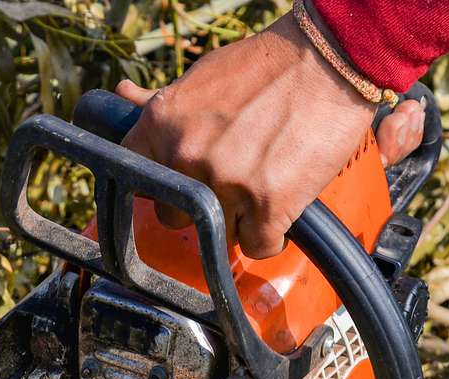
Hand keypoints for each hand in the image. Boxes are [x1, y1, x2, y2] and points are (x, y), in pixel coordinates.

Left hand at [117, 14, 425, 258]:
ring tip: (262, 188)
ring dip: (240, 222)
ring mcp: (226, 183)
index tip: (175, 188)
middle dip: (202, 207)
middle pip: (176, 216)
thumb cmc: (268, 65)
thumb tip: (122, 95)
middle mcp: (187, 155)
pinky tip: (281, 207)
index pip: (134, 180)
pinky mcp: (267, 205)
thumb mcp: (203, 75)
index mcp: (162, 123)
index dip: (159, 188)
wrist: (326, 61)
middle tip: (231, 184)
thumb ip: (163, 102)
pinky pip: (257, 247)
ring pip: (218, 235)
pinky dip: (271, 235)